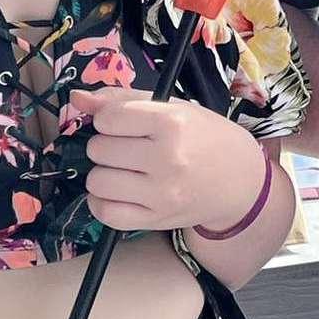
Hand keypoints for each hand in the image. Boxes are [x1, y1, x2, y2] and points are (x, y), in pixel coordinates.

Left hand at [72, 86, 262, 232]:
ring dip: (104, 173)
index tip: (125, 124)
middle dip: (107, 145)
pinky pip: (105, 212)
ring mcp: (162, 193)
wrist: (241, 179)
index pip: (109, 118)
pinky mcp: (156, 220)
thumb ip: (123, 100)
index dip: (110, 119)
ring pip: (97, 180)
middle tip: (130, 148)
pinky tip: (118, 192)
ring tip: (125, 169)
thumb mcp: (173, 108)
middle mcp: (167, 158)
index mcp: (173, 123)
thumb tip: (77, 98)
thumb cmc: (205, 136)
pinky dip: (102, 201)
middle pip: (99, 149)